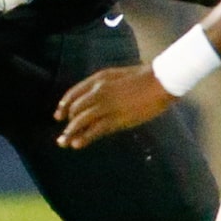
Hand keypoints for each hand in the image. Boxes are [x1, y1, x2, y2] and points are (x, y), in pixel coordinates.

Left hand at [54, 64, 175, 147]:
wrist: (160, 81)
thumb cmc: (143, 78)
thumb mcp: (117, 76)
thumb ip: (103, 86)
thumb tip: (94, 97)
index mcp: (98, 79)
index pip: (73, 93)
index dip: (64, 106)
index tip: (59, 116)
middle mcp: (99, 91)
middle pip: (76, 109)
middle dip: (68, 123)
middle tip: (63, 135)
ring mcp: (107, 105)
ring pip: (82, 120)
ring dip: (71, 132)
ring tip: (64, 142)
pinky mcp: (118, 118)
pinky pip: (96, 129)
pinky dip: (85, 137)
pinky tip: (78, 144)